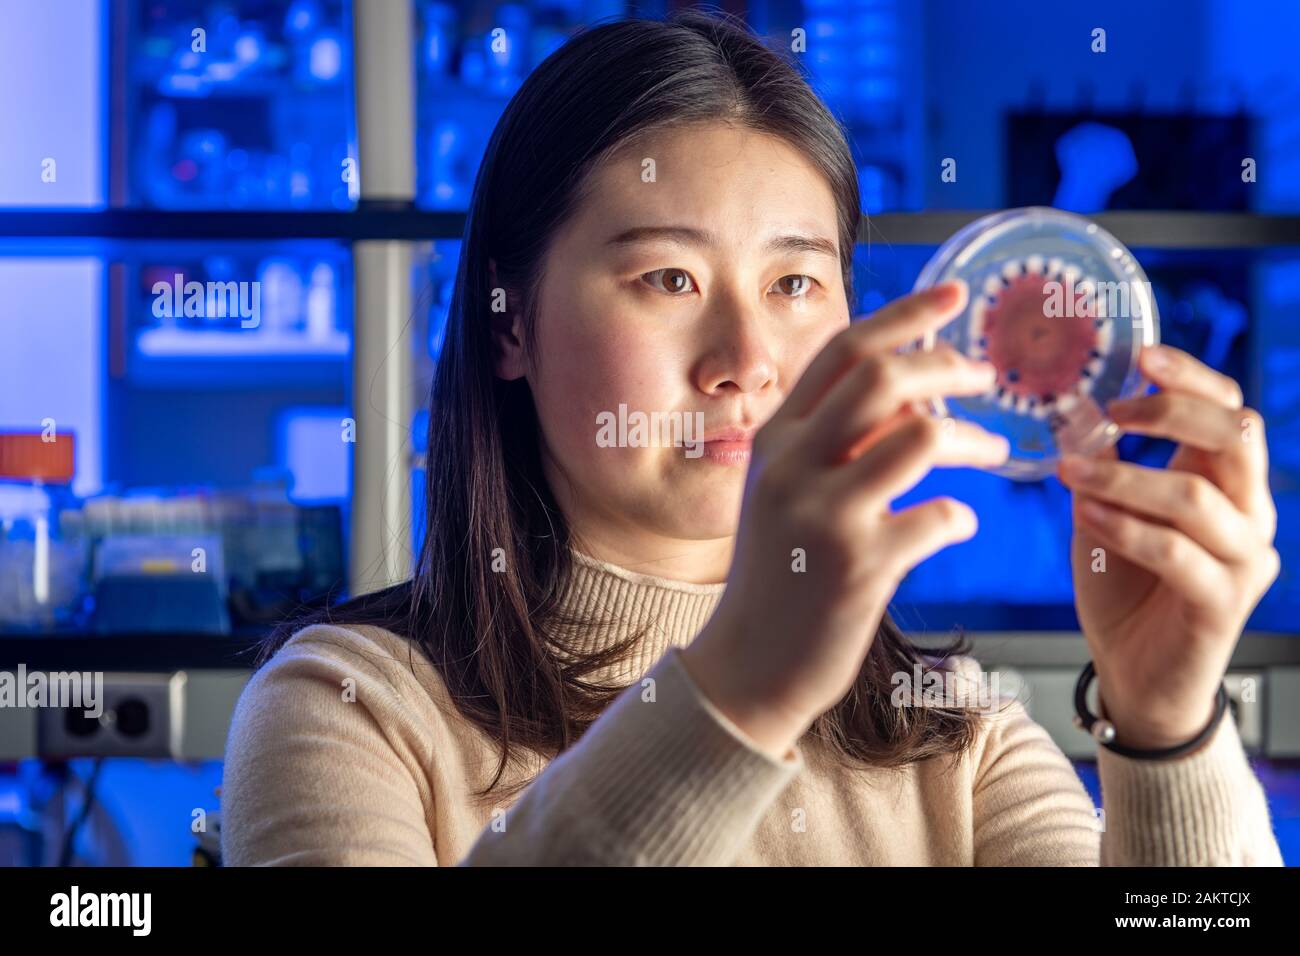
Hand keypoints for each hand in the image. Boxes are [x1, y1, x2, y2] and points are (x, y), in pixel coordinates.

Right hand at [682, 280, 1009, 758]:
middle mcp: (792, 465)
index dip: (907, 314)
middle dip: (948, 366)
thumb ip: (834, 441)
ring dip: (970, 439)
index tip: (957, 294)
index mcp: (775, 439)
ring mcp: (823, 514)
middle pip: (883, 377)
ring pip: (919, 435)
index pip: (843, 350)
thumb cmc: (780, 573)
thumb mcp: (787, 492)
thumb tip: (912, 390)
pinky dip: (959, 516)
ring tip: (991, 452)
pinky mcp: (859, 565)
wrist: (749, 664)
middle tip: (986, 377)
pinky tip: (954, 525)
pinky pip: (939, 516)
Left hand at [1058, 344, 1279, 749]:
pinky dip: (1125, 527)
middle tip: (1113, 411)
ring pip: (1198, 497)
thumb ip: (1101, 465)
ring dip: (1126, 476)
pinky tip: (1086, 512)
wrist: (1135, 673)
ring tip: (1070, 471)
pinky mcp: (1223, 603)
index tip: (1142, 356)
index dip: (1192, 378)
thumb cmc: (1124, 586)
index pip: (1230, 411)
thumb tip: (1072, 411)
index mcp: (1227, 483)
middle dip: (1172, 412)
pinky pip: (1177, 552)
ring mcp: (1244, 560)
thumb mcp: (1104, 512)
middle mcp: (1250, 514)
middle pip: (1237, 438)